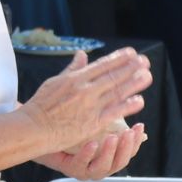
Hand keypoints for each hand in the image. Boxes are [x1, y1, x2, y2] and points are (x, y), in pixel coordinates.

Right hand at [21, 49, 151, 157]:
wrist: (34, 127)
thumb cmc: (41, 105)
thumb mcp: (55, 81)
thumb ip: (72, 68)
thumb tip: (82, 54)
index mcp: (75, 78)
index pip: (102, 65)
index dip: (119, 58)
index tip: (132, 53)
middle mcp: (85, 89)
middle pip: (113, 76)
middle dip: (131, 68)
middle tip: (145, 62)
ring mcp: (90, 106)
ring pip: (117, 92)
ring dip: (134, 83)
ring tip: (147, 76)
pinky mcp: (92, 122)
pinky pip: (114, 112)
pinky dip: (127, 106)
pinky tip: (139, 101)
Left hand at [39, 122, 146, 181]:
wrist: (43, 131)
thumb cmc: (72, 126)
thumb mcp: (95, 120)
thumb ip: (112, 117)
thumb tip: (133, 105)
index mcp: (108, 156)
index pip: (128, 152)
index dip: (135, 141)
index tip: (139, 126)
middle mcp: (98, 166)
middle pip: (119, 163)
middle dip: (126, 148)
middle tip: (129, 133)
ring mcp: (84, 170)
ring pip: (102, 168)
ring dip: (109, 153)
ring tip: (112, 137)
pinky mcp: (69, 169)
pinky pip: (80, 165)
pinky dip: (87, 155)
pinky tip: (92, 143)